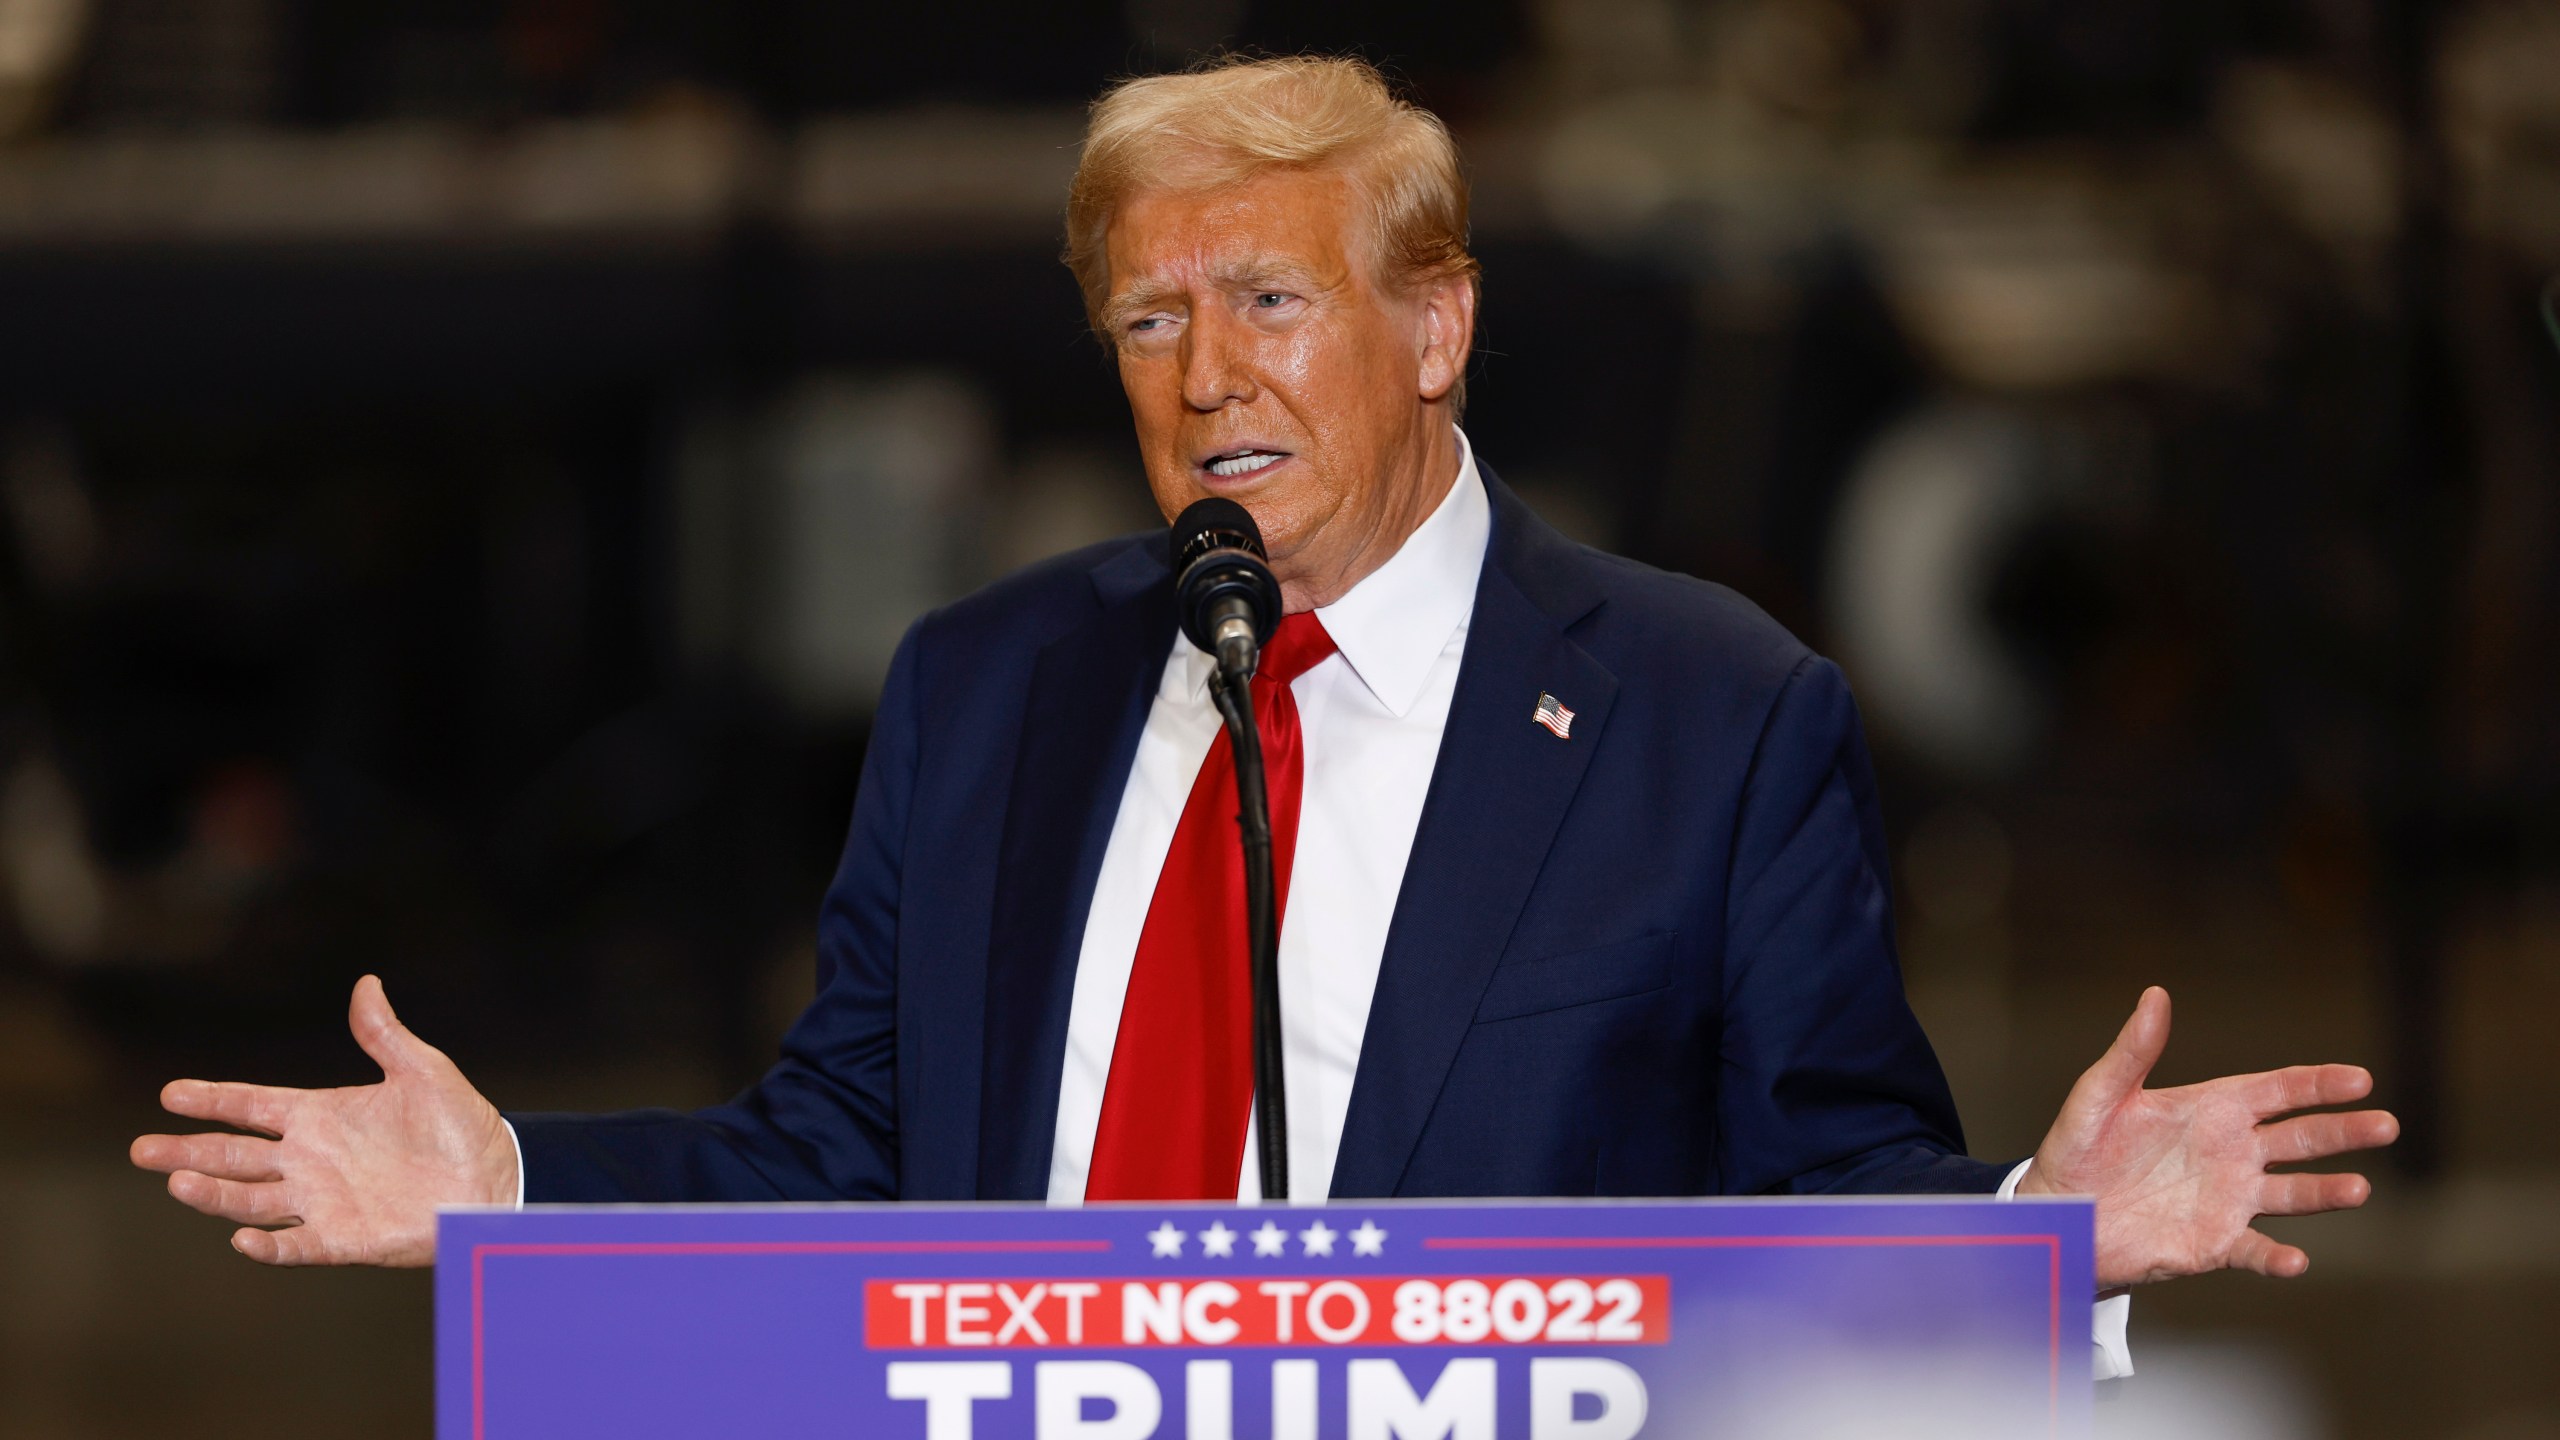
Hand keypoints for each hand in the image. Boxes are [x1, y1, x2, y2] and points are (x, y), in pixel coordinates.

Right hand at [129, 975, 517, 1266]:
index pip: (253, 1105)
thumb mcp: (423, 1071)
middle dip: (189, 1151)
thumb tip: (367, 983)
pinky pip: (296, 1245)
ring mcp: (322, 1201)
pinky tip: (242, 1239)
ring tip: (178, 1182)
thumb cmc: (460, 1124)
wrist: (496, 1177)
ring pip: (252, 1200)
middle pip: (235, 1156)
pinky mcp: (343, 1239)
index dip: (213, 1099)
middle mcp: (310, 1160)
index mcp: (321, 1116)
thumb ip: (385, 1034)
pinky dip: (269, 1245)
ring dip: (215, 1194)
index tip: (171, 1093)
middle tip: (142, 1149)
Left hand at [2017, 986, 2397, 1287]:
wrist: (2060, 1211)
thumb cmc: (2078, 1147)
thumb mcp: (2101, 1093)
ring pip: (2294, 1195)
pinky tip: (2296, 1259)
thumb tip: (2155, 994)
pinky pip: (2255, 1250)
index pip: (2279, 1091)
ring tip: (2358, 1189)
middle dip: (2345, 1131)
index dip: (2319, 1085)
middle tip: (2386, 1125)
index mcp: (2213, 1109)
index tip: (2360, 1079)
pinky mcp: (2215, 1243)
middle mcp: (2232, 1153)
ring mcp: (2230, 1199)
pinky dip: (2277, 1258)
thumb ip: (2133, 1049)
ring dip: (2327, 1192)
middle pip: (2302, 1139)